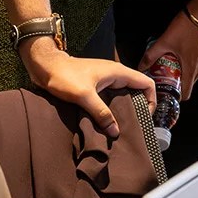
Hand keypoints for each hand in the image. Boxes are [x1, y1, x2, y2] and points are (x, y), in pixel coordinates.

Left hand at [20, 37, 156, 137]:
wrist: (46, 67)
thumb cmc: (65, 76)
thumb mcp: (84, 96)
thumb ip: (101, 113)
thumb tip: (115, 131)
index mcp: (119, 73)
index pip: (147, 83)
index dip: (152, 100)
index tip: (145, 117)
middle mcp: (116, 74)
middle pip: (138, 90)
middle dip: (139, 107)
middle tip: (134, 126)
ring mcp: (106, 79)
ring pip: (125, 94)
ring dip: (125, 109)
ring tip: (121, 126)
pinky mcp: (97, 85)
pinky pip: (113, 96)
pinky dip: (114, 108)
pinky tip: (107, 120)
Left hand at [138, 4, 197, 100]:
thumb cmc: (187, 26)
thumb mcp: (164, 41)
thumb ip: (151, 55)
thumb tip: (141, 65)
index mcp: (191, 68)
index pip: (186, 93)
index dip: (176, 96)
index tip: (169, 92)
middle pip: (190, 84)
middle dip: (179, 83)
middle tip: (168, 76)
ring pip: (196, 74)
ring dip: (187, 72)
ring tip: (176, 64)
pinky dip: (193, 64)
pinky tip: (185, 54)